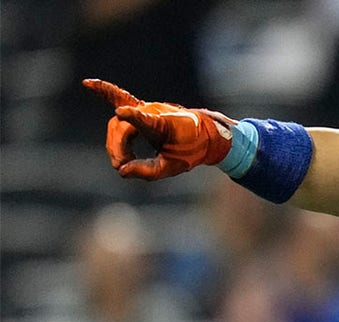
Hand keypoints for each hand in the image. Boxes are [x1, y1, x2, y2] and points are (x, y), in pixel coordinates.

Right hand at [82, 78, 235, 180]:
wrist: (203, 135)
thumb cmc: (190, 151)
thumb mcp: (172, 167)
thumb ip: (148, 171)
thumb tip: (122, 171)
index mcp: (163, 125)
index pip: (145, 120)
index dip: (133, 117)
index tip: (121, 112)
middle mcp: (152, 112)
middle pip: (121, 127)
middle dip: (117, 147)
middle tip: (120, 166)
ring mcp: (145, 108)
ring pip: (117, 123)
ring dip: (115, 143)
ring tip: (122, 162)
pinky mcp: (140, 110)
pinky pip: (119, 98)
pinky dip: (104, 91)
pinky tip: (87, 83)